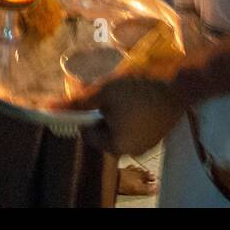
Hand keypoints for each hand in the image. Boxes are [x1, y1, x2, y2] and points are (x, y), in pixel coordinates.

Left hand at [65, 69, 186, 156]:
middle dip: (102, 111)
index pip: (89, 134)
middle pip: (105, 131)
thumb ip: (76, 103)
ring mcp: (150, 141)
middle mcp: (133, 150)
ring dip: (117, 109)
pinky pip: (138, 122)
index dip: (85, 113)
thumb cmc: (139, 87)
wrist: (181, 79)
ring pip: (122, 125)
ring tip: (121, 88)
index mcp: (117, 146)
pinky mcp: (161, 130)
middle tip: (104, 88)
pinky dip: (134, 110)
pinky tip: (138, 92)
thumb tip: (48, 109)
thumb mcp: (103, 91)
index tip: (90, 94)